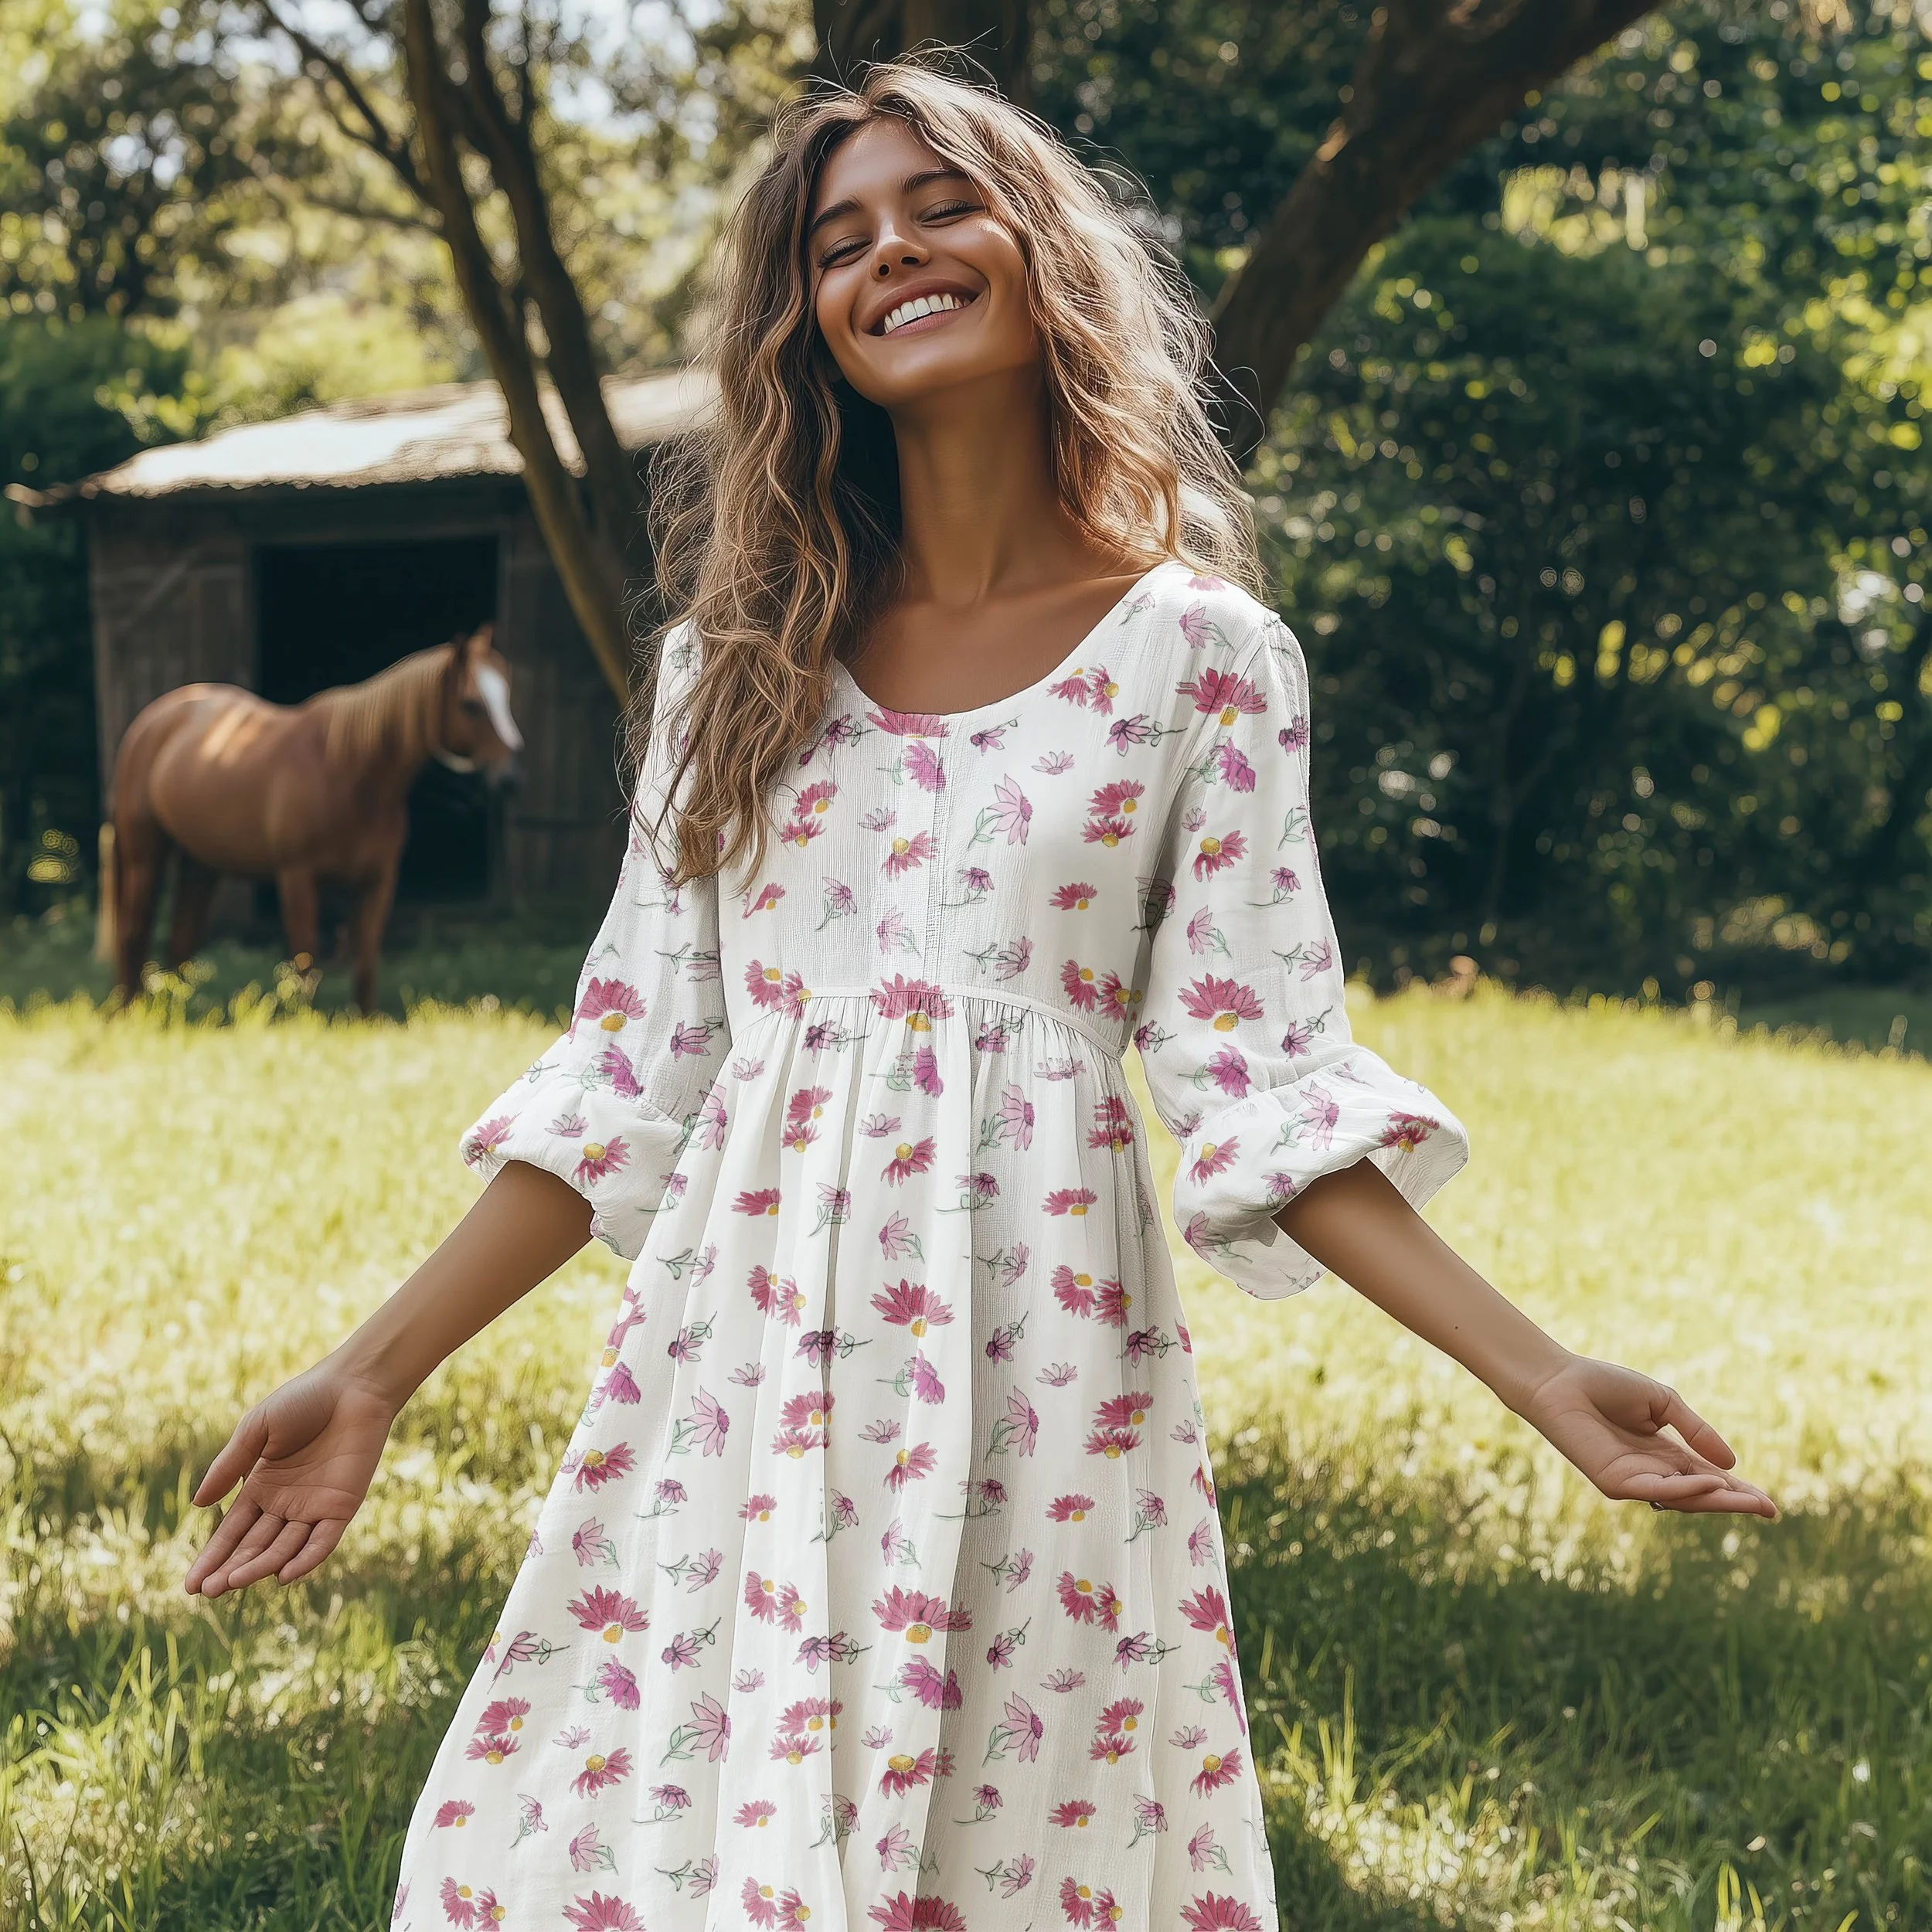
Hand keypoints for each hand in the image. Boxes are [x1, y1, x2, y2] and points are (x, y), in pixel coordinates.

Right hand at [183, 1360, 401, 1596]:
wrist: (353, 1386)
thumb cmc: (303, 1399)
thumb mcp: (256, 1429)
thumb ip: (229, 1466)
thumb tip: (198, 1505)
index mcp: (261, 1488)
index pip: (232, 1532)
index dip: (212, 1558)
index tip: (190, 1586)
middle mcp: (285, 1505)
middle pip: (254, 1546)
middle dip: (230, 1569)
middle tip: (208, 1591)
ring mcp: (314, 1508)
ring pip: (284, 1549)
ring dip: (260, 1567)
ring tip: (233, 1582)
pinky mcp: (342, 1507)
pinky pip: (323, 1541)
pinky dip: (306, 1559)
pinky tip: (284, 1575)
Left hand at [1513, 1352, 1778, 1518]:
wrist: (1560, 1379)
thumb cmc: (1604, 1385)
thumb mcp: (1662, 1403)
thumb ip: (1695, 1429)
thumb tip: (1731, 1464)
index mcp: (1663, 1454)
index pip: (1707, 1476)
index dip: (1737, 1489)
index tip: (1769, 1503)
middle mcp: (1650, 1472)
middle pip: (1700, 1494)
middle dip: (1734, 1501)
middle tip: (1768, 1508)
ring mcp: (1632, 1480)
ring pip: (1682, 1498)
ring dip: (1717, 1499)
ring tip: (1750, 1500)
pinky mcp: (1613, 1482)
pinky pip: (1654, 1490)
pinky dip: (1683, 1489)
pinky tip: (1708, 1482)